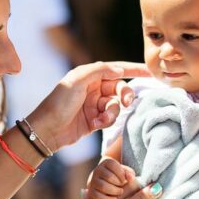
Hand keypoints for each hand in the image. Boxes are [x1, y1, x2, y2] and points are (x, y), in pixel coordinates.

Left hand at [26, 61, 149, 150]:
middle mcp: (94, 88)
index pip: (117, 69)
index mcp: (90, 75)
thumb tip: (120, 70)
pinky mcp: (96, 120)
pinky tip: (95, 124)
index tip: (151, 72)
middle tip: (127, 102)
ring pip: (116, 105)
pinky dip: (106, 121)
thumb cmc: (59, 102)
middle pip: (120, 88)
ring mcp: (95, 105)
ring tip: (100, 118)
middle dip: (125, 95)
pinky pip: (110, 118)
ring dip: (112, 112)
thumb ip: (99, 70)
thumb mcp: (77, 80)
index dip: (135, 69)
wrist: (48, 129)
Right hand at [86, 158, 134, 198]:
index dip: (121, 173)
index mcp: (106, 162)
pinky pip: (98, 196)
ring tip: (120, 192)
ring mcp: (93, 181)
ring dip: (114, 191)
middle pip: (109, 176)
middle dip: (118, 183)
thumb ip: (129, 173)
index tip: (124, 180)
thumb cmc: (118, 177)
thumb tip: (130, 178)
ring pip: (103, 186)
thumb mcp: (124, 172)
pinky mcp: (91, 192)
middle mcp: (97, 170)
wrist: (105, 184)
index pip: (112, 165)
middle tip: (123, 187)